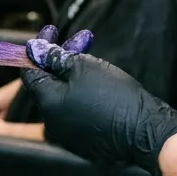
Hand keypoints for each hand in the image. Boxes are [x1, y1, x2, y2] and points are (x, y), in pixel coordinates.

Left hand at [21, 45, 176, 175]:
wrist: (146, 131)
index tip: (51, 33)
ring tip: (93, 63)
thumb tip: (36, 50)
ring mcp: (67, 135)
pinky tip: (99, 87)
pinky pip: (76, 114)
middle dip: (60, 61)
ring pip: (63, 99)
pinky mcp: (84, 143)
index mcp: (47, 102)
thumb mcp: (84, 66)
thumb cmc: (115, 97)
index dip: (39, 49)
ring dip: (72, 78)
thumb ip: (55, 58)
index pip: (30, 72)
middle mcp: (51, 122)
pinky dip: (82, 97)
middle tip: (79, 43)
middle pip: (48, 84)